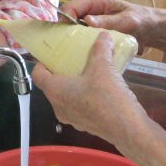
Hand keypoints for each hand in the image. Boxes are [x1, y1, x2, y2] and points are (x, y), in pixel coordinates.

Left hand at [32, 32, 148, 152]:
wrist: (127, 130)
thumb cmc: (108, 98)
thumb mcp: (104, 68)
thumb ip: (101, 50)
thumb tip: (103, 35)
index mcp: (55, 90)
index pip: (37, 75)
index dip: (42, 63)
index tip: (52, 55)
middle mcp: (58, 106)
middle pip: (51, 86)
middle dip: (60, 72)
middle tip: (72, 60)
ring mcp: (70, 118)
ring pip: (65, 97)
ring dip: (73, 85)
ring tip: (87, 72)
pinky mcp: (84, 125)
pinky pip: (78, 107)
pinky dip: (83, 96)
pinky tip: (99, 89)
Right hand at [65, 0, 158, 51]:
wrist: (154, 31)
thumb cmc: (143, 21)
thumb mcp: (126, 22)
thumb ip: (107, 21)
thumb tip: (87, 21)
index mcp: (96, 1)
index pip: (72, 7)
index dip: (65, 19)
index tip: (64, 35)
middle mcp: (91, 10)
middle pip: (69, 18)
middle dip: (65, 31)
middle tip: (64, 46)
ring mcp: (92, 22)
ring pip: (73, 29)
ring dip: (71, 39)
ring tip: (70, 52)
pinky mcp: (95, 33)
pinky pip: (82, 38)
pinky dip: (79, 45)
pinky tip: (80, 54)